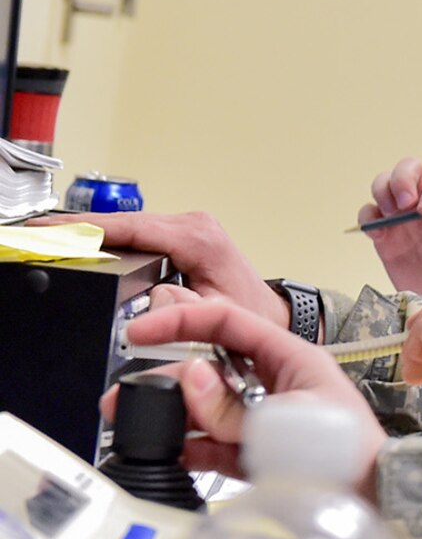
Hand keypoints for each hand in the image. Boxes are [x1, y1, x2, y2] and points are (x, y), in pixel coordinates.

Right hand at [38, 211, 288, 328]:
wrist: (268, 317)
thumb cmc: (249, 317)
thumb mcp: (215, 317)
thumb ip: (181, 308)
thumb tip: (150, 297)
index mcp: (198, 239)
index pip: (130, 227)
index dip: (86, 228)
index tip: (50, 229)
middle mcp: (194, 225)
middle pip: (123, 221)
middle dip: (78, 228)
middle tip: (36, 234)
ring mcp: (189, 227)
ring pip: (128, 225)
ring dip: (91, 231)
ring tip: (50, 237)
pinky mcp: (184, 234)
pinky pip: (138, 232)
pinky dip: (109, 236)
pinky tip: (83, 242)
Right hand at [103, 298, 384, 495]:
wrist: (373, 500)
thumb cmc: (345, 450)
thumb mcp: (285, 419)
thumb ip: (233, 405)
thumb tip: (190, 378)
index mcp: (290, 358)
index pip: (228, 322)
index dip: (180, 321)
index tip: (138, 331)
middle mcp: (274, 383)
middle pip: (207, 368)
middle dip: (164, 379)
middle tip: (122, 397)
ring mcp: (263, 418)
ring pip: (205, 407)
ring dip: (169, 415)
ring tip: (132, 427)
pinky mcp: (257, 453)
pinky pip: (213, 444)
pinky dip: (188, 448)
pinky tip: (166, 454)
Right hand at [361, 158, 421, 293]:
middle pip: (409, 171)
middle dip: (402, 179)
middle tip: (404, 204)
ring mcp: (403, 218)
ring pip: (385, 186)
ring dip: (383, 193)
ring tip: (391, 215)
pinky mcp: (386, 236)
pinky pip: (370, 217)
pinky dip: (368, 220)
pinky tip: (378, 235)